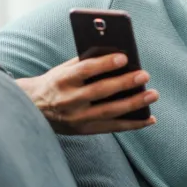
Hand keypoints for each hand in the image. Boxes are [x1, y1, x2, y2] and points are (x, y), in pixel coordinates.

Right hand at [18, 54, 158, 134]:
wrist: (34, 109)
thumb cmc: (56, 82)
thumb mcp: (64, 69)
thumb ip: (86, 62)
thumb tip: (118, 55)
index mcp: (62, 80)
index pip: (85, 70)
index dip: (105, 64)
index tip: (125, 57)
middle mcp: (69, 100)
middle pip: (101, 91)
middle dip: (125, 83)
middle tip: (145, 75)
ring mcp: (77, 118)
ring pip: (110, 112)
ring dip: (134, 104)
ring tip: (152, 95)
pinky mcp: (84, 130)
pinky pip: (112, 128)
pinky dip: (133, 124)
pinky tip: (149, 119)